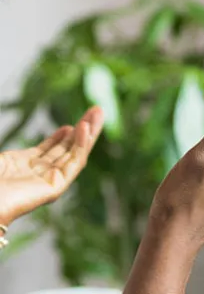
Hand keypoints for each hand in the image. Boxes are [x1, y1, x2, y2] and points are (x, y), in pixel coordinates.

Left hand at [0, 107, 103, 225]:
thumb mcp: (2, 157)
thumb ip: (15, 150)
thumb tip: (32, 142)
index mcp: (24, 166)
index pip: (51, 149)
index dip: (62, 135)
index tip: (71, 124)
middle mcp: (39, 174)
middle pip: (67, 149)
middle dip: (83, 130)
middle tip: (96, 111)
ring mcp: (48, 181)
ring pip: (76, 153)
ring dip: (88, 132)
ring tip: (98, 113)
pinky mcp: (56, 188)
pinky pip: (74, 163)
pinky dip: (82, 145)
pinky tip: (85, 129)